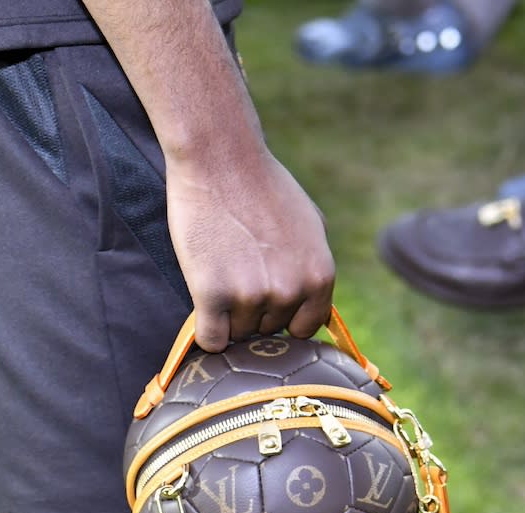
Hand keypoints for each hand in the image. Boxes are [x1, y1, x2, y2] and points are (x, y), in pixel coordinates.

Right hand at [166, 147, 334, 352]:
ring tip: (222, 270)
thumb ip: (315, 271)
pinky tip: (205, 304)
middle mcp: (290, 291)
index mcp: (319, 277)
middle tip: (238, 270)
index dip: (284, 317)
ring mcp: (251, 295)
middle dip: (254, 310)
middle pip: (268, 331)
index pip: (303, 329)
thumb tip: (319, 314)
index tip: (269, 298)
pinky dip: (206, 331)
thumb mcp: (311, 226)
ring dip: (227, 315)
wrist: (221, 159)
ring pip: (238, 334)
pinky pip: (211, 340)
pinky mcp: (212, 295)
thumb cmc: (263, 187)